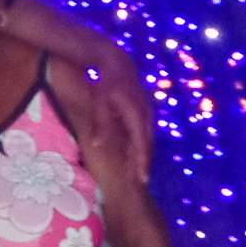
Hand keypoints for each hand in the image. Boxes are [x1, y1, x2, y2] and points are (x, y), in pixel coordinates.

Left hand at [94, 56, 154, 186]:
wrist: (118, 63)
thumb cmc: (105, 84)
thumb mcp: (100, 104)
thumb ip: (100, 125)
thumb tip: (95, 146)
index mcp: (136, 113)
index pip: (141, 143)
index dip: (141, 162)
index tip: (141, 180)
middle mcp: (147, 114)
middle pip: (148, 144)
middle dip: (145, 163)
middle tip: (141, 183)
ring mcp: (150, 112)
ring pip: (149, 139)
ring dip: (144, 155)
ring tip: (139, 173)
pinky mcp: (148, 111)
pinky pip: (147, 132)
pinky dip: (143, 144)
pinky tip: (136, 154)